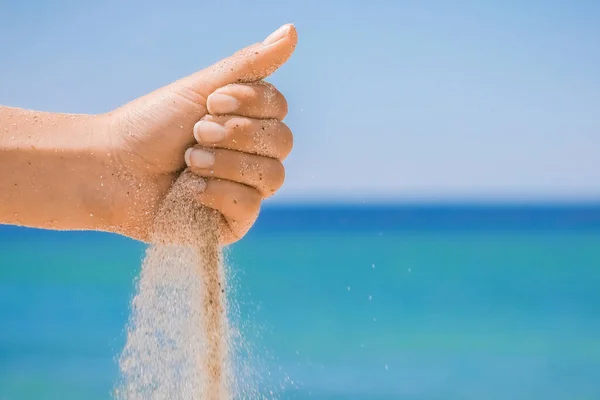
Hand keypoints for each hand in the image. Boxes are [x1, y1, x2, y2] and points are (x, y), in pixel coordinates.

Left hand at [104, 24, 296, 242]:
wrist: (111, 168)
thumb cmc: (151, 125)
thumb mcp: (200, 88)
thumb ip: (249, 65)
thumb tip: (293, 30)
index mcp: (246, 122)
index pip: (279, 110)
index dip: (252, 104)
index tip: (212, 101)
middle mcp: (251, 155)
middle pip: (282, 143)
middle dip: (237, 134)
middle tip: (197, 133)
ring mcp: (244, 189)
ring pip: (272, 176)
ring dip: (226, 163)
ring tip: (189, 161)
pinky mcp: (232, 222)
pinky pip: (250, 206)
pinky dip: (218, 193)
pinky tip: (191, 190)